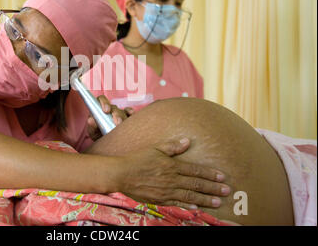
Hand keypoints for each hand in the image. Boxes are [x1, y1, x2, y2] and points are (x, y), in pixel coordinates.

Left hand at [87, 95, 133, 140]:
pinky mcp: (126, 117)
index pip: (101, 99)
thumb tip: (90, 120)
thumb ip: (92, 126)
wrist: (106, 141)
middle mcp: (110, 109)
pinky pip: (129, 112)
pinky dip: (130, 112)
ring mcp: (118, 112)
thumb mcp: (93, 131)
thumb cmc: (98, 134)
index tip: (106, 110)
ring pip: (122, 111)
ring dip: (122, 117)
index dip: (104, 102)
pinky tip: (131, 114)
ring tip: (121, 125)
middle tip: (117, 123)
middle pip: (113, 107)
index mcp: (99, 108)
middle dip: (116, 114)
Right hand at [115, 138, 230, 208]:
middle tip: (227, 190)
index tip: (222, 176)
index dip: (210, 174)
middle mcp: (172, 179)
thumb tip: (188, 141)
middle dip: (213, 187)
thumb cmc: (137, 159)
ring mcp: (166, 191)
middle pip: (196, 184)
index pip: (196, 170)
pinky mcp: (159, 199)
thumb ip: (173, 147)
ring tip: (218, 201)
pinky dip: (188, 206)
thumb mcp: (155, 148)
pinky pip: (177, 203)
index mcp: (172, 165)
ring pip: (190, 196)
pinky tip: (197, 208)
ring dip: (205, 199)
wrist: (121, 174)